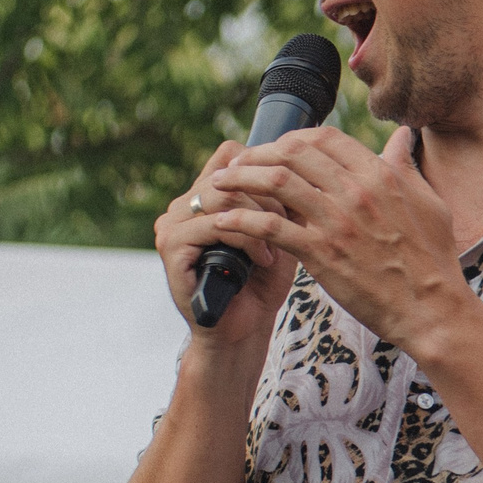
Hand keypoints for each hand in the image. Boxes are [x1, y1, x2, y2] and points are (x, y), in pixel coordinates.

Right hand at [156, 141, 295, 348]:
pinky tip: (264, 259)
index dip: (269, 168)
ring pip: (223, 196)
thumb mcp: (282, 231)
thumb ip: (285, 198)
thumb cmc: (263, 281)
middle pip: (231, 172)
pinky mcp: (171, 246)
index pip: (233, 155)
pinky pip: (212, 225)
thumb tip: (311, 164)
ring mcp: (172, 223)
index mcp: (206, 194)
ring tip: (278, 245)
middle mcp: (184, 203)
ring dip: (260, 219)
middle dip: (270, 196)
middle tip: (291, 223)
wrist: (243, 328)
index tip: (296, 194)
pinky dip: (247, 239)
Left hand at [206, 126, 470, 352]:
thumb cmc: (434, 259)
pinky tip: (224, 221)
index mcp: (381, 176)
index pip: (325, 137)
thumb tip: (402, 136)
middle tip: (240, 162)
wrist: (432, 309)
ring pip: (274, 181)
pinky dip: (240, 220)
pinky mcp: (320, 253)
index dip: (293, 137)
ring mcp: (336, 222)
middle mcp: (356, 192)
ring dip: (239, 178)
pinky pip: (268, 227)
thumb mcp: (430, 204)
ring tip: (219, 184)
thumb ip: (407, 167)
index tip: (277, 149)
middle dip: (258, 152)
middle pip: (293, 151)